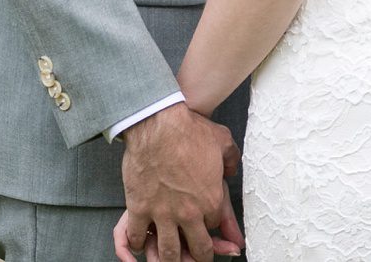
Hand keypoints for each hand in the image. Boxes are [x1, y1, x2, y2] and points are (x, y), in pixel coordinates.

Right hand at [115, 104, 243, 261]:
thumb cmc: (189, 129)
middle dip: (201, 257)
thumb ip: (231, 160)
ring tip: (171, 260)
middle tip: (198, 258)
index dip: (213, 225)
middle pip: (199, 249)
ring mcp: (163, 213)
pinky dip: (139, 244)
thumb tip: (231, 170)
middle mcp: (189, 213)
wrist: (157, 123)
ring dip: (171, 260)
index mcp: (211, 199)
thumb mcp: (222, 141)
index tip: (210, 225)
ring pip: (169, 253)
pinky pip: (138, 237)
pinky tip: (141, 243)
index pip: (216, 226)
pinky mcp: (140, 208)